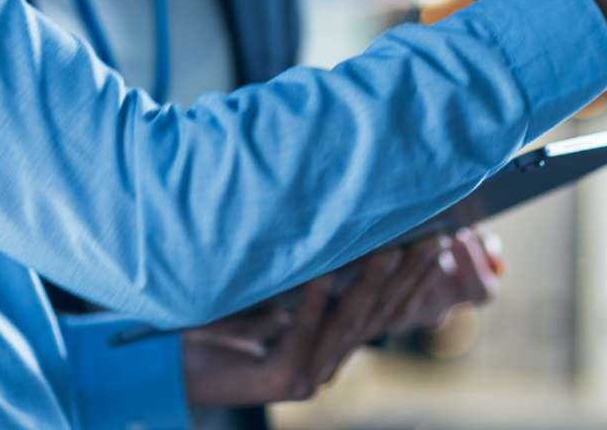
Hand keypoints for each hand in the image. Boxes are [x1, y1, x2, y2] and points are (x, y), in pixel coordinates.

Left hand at [181, 231, 500, 406]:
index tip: (437, 239)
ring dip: (370, 281)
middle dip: (406, 275)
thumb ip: (304, 273)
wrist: (170, 361)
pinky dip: (313, 299)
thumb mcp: (270, 291)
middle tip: (431, 238)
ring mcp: (304, 375)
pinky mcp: (278, 382)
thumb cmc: (218, 319)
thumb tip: (339, 224)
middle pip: (374, 313)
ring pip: (345, 322)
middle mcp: (324, 363)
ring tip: (391, 247)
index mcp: (328, 344)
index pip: (381, 308)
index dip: (412, 277)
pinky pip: (301, 333)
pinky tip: (322, 270)